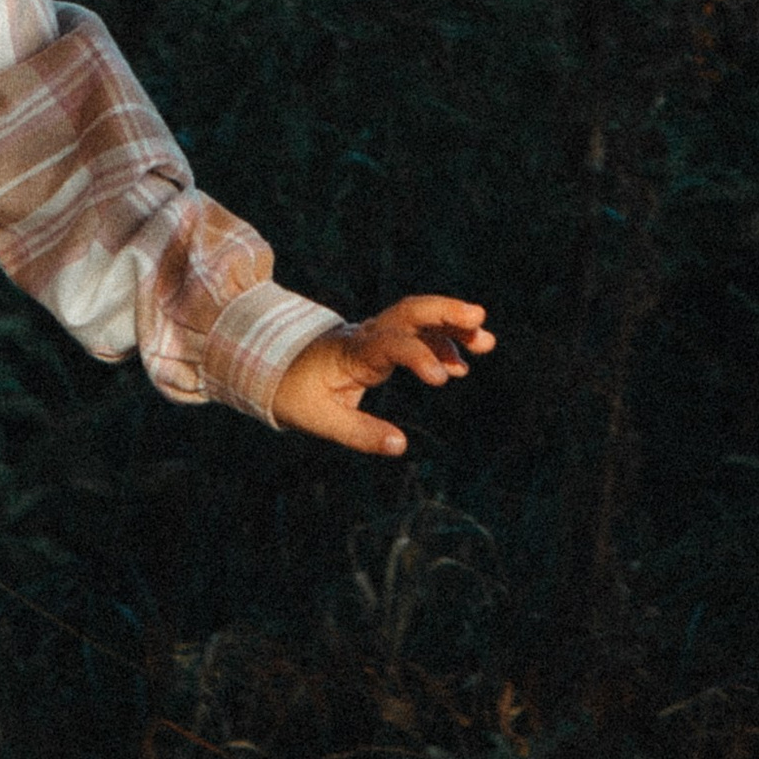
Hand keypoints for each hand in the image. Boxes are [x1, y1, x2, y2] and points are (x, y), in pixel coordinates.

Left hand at [272, 297, 495, 455]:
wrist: (273, 367)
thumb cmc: (294, 393)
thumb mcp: (320, 420)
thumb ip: (360, 433)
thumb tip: (401, 447)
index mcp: (351, 353)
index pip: (390, 344)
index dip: (417, 356)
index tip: (441, 379)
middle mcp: (366, 335)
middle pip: (408, 311)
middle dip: (444, 312)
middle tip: (478, 319)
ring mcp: (375, 334)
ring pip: (416, 317)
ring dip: (451, 325)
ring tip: (485, 342)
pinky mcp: (382, 341)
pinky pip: (415, 332)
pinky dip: (440, 342)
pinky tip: (460, 366)